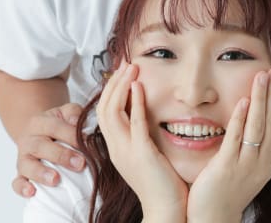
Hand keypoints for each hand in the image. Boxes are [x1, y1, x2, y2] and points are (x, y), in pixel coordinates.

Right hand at [12, 102, 84, 196]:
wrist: (38, 133)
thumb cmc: (57, 124)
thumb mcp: (65, 112)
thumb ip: (73, 113)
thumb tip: (79, 122)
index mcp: (40, 122)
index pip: (55, 127)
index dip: (71, 135)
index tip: (87, 143)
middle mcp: (28, 139)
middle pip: (41, 146)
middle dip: (61, 156)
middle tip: (80, 164)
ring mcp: (22, 157)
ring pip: (26, 165)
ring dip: (41, 173)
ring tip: (56, 179)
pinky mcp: (20, 173)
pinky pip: (17, 182)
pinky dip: (22, 187)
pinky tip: (32, 192)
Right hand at [96, 60, 187, 222]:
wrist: (166, 210)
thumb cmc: (160, 181)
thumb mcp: (145, 154)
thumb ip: (140, 134)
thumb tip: (144, 112)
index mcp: (117, 148)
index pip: (105, 112)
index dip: (111, 90)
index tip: (121, 71)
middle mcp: (116, 148)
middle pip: (104, 108)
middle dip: (113, 83)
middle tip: (125, 63)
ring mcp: (127, 151)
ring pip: (113, 112)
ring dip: (121, 87)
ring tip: (131, 68)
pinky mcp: (142, 154)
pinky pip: (135, 123)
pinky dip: (135, 102)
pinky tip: (138, 86)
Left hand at [187, 69, 270, 222]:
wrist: (213, 219)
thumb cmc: (231, 193)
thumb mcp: (256, 173)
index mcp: (268, 161)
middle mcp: (261, 162)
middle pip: (270, 121)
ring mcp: (246, 164)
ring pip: (257, 126)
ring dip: (260, 100)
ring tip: (262, 77)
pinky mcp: (227, 166)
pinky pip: (236, 138)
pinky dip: (241, 119)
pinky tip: (244, 101)